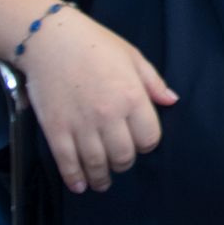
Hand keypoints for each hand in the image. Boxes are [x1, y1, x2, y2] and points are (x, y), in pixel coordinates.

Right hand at [18, 10, 178, 194]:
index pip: (149, 138)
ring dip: (101, 178)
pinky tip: (79, 184)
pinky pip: (67, 163)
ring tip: (102, 182)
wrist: (51, 40)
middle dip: (124, 163)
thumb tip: (172, 101)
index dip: (147, 144)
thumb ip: (153, 83)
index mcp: (132, 97)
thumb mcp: (133, 57)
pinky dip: (74, 178)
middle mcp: (109, 115)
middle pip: (124, 156)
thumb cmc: (95, 44)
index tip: (141, 143)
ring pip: (97, 165)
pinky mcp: (56, 130)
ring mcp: (81, 125)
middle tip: (121, 162)